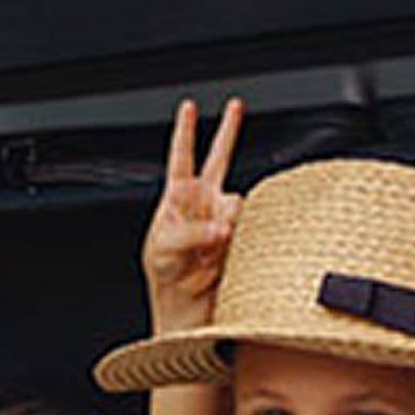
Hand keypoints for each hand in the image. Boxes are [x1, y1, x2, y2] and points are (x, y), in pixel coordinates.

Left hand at [143, 97, 243, 331]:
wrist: (186, 308)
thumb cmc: (165, 277)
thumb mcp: (163, 249)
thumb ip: (191, 231)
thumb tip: (221, 226)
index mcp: (177, 199)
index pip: (181, 158)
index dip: (185, 132)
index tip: (188, 107)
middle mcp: (203, 203)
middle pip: (218, 159)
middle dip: (228, 131)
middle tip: (235, 106)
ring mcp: (224, 218)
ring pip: (238, 203)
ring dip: (227, 223)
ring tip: (212, 250)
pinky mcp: (242, 237)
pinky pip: (251, 227)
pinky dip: (241, 239)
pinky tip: (229, 252)